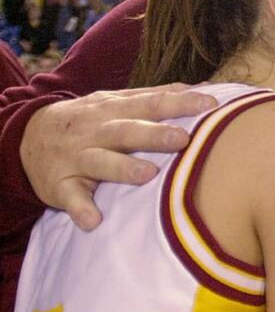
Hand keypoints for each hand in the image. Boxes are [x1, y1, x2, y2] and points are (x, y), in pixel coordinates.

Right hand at [20, 86, 216, 230]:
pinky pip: (70, 198)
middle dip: (154, 134)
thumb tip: (200, 90)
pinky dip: (81, 209)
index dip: (179, 103)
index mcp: (113, 108)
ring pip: (100, 161)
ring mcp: (76, 157)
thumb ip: (154, 96)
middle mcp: (95, 130)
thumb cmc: (90, 120)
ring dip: (123, 168)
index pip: (150, 102)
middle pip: (127, 130)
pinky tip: (94, 221)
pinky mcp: (60, 185)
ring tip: (148, 175)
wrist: (28, 136)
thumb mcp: (115, 101)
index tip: (210, 104)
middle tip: (183, 139)